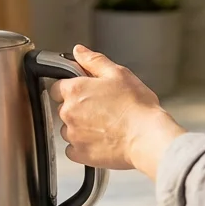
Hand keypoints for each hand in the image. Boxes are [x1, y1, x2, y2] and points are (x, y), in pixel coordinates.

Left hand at [51, 45, 185, 176]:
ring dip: (81, 128)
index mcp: (75, 90)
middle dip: (79, 108)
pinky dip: (84, 146)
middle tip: (103, 109)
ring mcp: (73, 135)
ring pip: (69, 130)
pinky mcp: (80, 154)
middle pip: (63, 109)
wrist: (147, 137)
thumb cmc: (136, 106)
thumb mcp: (118, 73)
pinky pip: (74, 150)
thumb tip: (79, 51)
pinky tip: (101, 140)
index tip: (86, 93)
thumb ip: (93, 61)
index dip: (72, 88)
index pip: (57, 87)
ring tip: (105, 126)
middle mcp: (69, 113)